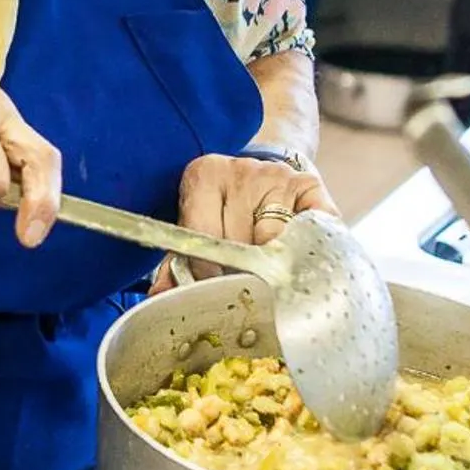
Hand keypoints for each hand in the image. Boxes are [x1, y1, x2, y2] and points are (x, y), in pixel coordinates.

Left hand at [150, 154, 339, 292]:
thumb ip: (176, 265)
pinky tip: (297, 257)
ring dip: (274, 264)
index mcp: (205, 176)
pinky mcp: (310, 186)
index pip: (205, 235)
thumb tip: (158, 299)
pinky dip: (306, 249)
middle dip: (242, 272)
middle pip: (243, 241)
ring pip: (277, 241)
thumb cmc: (222, 211)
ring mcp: (280, 176)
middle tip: (243, 286)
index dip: (208, 271)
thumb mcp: (194, 227)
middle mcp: (243, 171)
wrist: (260, 179)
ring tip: (269, 272)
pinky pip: (311, 229)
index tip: (213, 290)